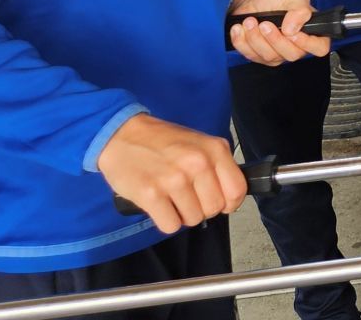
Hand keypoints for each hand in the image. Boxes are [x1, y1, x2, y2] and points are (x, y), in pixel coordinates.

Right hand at [97, 113, 245, 233]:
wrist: (122, 135)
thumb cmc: (162, 141)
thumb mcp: (200, 144)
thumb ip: (217, 166)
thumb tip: (230, 196)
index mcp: (214, 149)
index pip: (237, 190)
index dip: (229, 202)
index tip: (219, 202)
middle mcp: (197, 164)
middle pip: (215, 208)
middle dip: (202, 208)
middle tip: (187, 197)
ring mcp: (174, 180)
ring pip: (193, 219)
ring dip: (182, 215)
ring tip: (171, 198)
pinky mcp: (150, 195)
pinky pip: (170, 225)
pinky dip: (166, 220)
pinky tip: (159, 205)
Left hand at [225, 0, 329, 65]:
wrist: (251, 0)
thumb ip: (301, 10)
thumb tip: (293, 29)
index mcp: (310, 31)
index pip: (319, 47)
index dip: (307, 43)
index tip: (292, 33)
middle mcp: (296, 45)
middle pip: (291, 54)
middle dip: (275, 39)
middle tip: (265, 24)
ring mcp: (277, 53)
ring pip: (269, 56)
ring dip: (255, 37)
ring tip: (249, 21)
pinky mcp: (259, 56)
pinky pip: (251, 55)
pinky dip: (242, 41)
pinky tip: (240, 29)